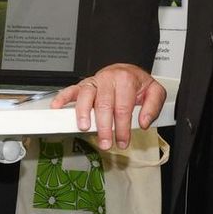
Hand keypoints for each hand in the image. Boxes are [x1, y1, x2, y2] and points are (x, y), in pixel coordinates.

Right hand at [51, 62, 165, 149]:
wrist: (126, 71)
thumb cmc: (137, 83)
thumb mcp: (154, 91)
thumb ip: (152, 106)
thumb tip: (143, 122)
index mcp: (126, 80)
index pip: (123, 108)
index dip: (122, 127)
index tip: (122, 141)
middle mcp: (108, 79)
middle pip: (104, 105)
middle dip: (104, 127)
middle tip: (105, 142)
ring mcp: (94, 81)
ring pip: (86, 96)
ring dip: (83, 113)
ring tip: (84, 127)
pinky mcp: (84, 84)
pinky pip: (71, 89)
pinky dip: (62, 97)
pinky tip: (57, 106)